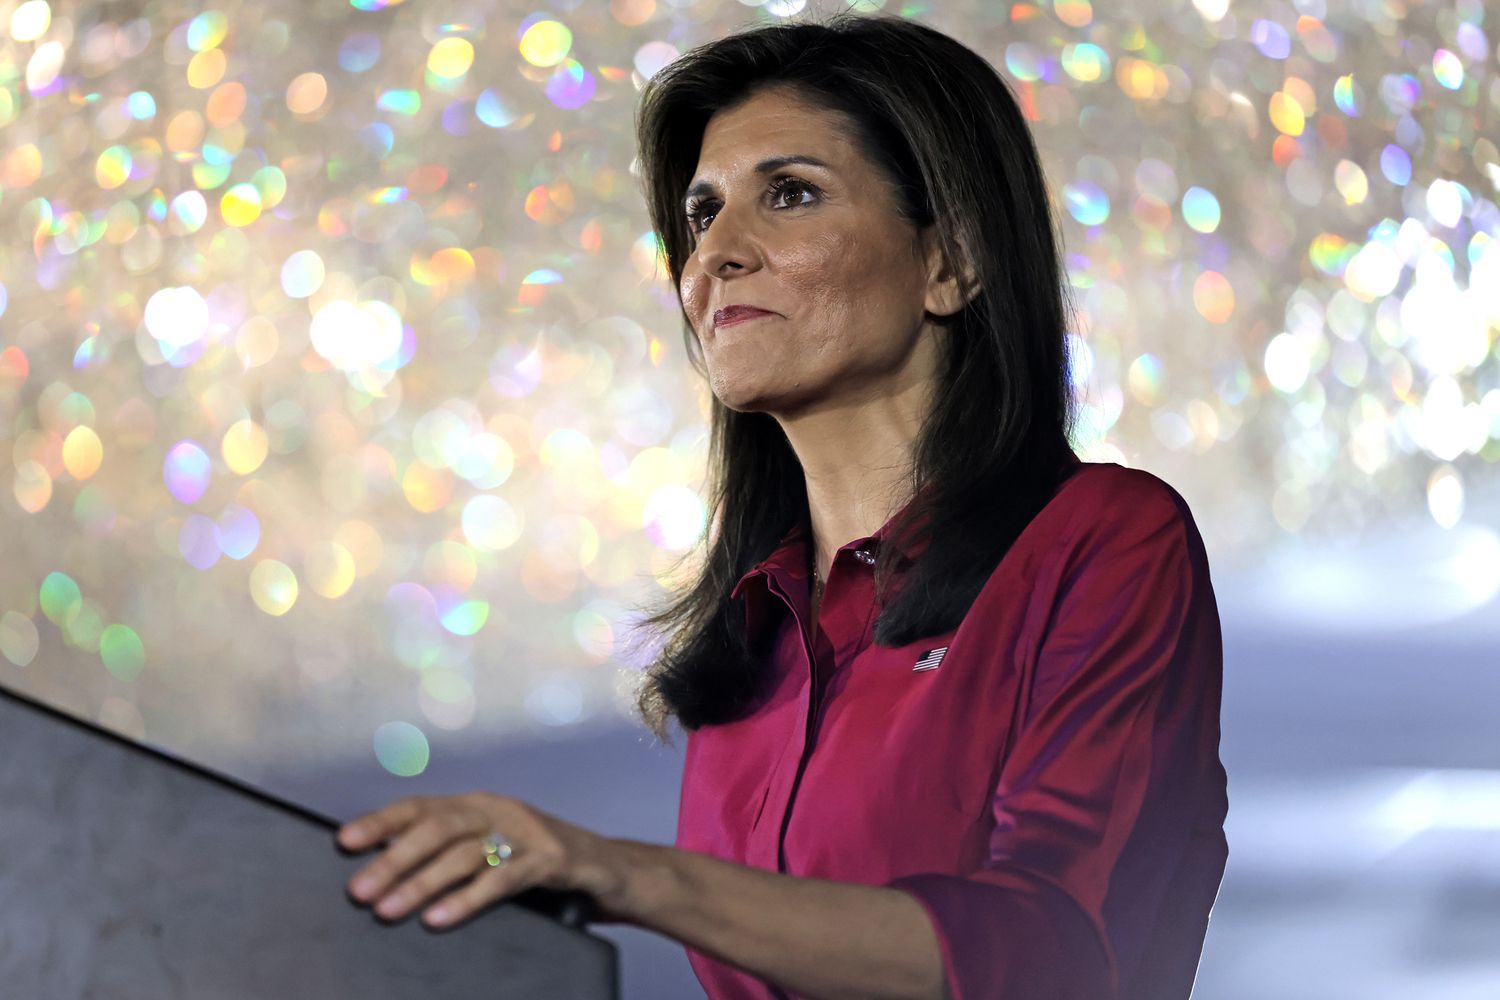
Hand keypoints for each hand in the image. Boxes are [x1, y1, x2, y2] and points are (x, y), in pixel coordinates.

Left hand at [336, 791, 628, 928]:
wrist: (610, 868)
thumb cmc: (540, 863)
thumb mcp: (492, 851)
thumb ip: (451, 855)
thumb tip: (386, 872)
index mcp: (479, 804)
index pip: (421, 806)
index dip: (381, 822)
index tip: (344, 842)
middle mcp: (499, 809)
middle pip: (437, 828)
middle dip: (393, 859)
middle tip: (359, 891)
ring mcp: (528, 831)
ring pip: (464, 853)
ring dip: (420, 883)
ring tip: (388, 911)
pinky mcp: (552, 858)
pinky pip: (502, 878)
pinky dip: (467, 899)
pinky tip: (439, 919)